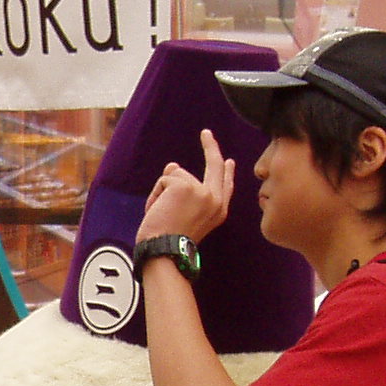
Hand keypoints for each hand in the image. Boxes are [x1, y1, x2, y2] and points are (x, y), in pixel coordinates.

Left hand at [135, 130, 236, 244]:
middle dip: (210, 146)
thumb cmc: (170, 241)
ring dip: (162, 192)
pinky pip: (164, 179)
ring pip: (177, 175)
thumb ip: (184, 193)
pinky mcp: (185, 187)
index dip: (227, 172)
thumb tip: (173, 166)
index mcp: (218, 212)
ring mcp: (202, 192)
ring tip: (162, 214)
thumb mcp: (184, 218)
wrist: (165, 252)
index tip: (230, 161)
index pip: (225, 185)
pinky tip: (157, 211)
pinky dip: (155, 195)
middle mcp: (215, 200)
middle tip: (206, 133)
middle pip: (214, 165)